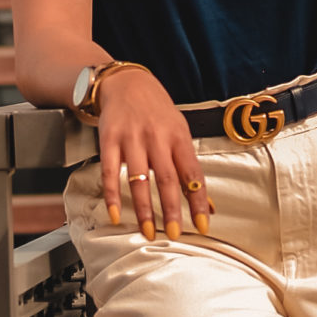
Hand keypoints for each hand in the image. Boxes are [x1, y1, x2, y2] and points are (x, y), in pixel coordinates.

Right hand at [96, 65, 212, 240]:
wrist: (126, 83)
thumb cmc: (157, 110)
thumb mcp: (180, 131)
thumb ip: (189, 166)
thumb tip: (206, 202)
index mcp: (179, 137)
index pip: (192, 174)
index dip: (198, 201)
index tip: (202, 224)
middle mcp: (157, 138)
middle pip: (167, 179)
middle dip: (171, 209)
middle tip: (175, 233)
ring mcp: (132, 139)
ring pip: (139, 179)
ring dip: (144, 208)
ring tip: (148, 231)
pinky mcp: (110, 140)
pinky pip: (110, 172)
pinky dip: (112, 195)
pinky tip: (115, 213)